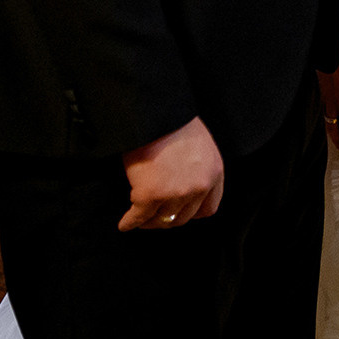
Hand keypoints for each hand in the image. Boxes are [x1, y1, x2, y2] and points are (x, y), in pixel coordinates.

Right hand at [119, 116, 222, 231]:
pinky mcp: (150, 196)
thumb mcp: (200, 146)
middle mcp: (198, 187)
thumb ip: (197, 168)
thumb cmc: (174, 122)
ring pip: (162, 220)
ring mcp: (175, 194)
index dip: (191, 213)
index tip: (180, 212)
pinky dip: (130, 222)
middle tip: (155, 216)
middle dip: (168, 219)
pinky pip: (138, 217)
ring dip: (149, 221)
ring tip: (140, 219)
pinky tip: (124, 224)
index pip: (208, 208)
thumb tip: (180, 183)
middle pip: (183, 217)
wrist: (156, 114)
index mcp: (214, 173)